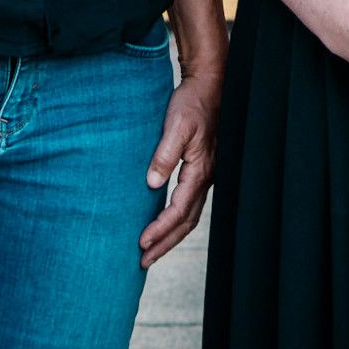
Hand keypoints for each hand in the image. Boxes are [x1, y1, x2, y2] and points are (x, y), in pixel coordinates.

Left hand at [138, 69, 220, 268]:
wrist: (207, 86)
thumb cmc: (192, 103)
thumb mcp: (176, 125)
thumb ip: (164, 154)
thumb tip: (152, 184)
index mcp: (200, 170)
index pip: (179, 210)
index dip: (160, 228)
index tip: (141, 242)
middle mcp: (205, 177)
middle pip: (186, 222)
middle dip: (165, 243)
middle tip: (143, 262)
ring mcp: (204, 175)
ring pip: (189, 216)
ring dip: (170, 236)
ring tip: (151, 252)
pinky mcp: (199, 170)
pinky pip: (189, 204)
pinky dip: (176, 221)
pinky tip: (163, 224)